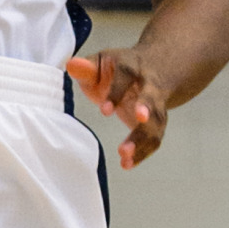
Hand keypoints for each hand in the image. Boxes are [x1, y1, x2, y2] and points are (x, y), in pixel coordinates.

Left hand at [66, 47, 171, 169]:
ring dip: (142, 140)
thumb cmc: (119, 69)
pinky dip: (143, 153)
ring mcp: (156, 104)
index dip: (116, 92)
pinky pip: (154, 138)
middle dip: (147, 106)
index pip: (125, 76)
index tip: (105, 111)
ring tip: (124, 156)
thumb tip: (71, 66)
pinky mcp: (157, 122)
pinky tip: (127, 164)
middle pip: (151, 96)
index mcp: (131, 66)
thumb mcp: (101, 63)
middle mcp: (149, 85)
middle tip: (141, 119)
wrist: (157, 68)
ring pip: (155, 123)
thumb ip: (87, 68)